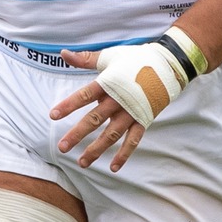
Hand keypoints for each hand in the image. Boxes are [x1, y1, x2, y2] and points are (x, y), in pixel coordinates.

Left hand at [49, 49, 147, 172]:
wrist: (169, 65)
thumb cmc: (135, 59)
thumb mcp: (109, 57)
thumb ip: (85, 59)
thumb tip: (63, 54)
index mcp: (108, 84)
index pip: (84, 96)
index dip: (68, 105)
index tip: (53, 115)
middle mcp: (118, 101)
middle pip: (95, 120)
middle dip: (77, 134)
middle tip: (62, 148)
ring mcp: (132, 112)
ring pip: (112, 135)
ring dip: (97, 149)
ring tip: (82, 163)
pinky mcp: (144, 120)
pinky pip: (133, 141)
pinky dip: (124, 154)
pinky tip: (113, 167)